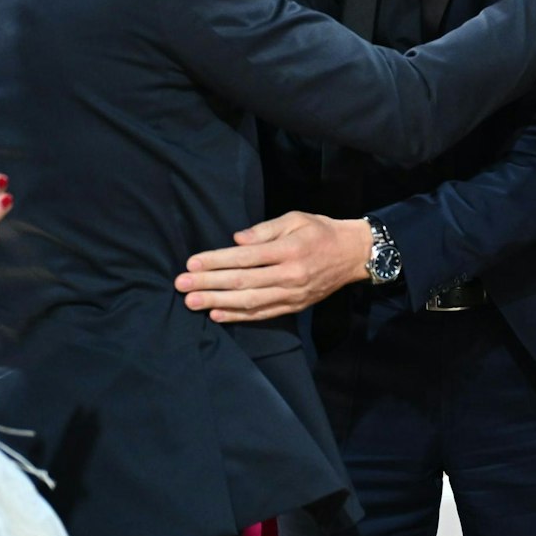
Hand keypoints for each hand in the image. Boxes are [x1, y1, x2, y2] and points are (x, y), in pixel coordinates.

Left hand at [176, 211, 372, 321]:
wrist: (354, 254)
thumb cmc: (321, 231)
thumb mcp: (295, 218)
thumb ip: (264, 229)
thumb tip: (236, 240)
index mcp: (289, 250)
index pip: (245, 258)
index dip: (217, 261)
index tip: (192, 262)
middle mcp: (290, 275)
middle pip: (243, 282)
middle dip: (209, 284)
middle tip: (182, 284)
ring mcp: (292, 294)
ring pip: (249, 302)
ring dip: (218, 302)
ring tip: (192, 302)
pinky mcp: (295, 306)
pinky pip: (263, 314)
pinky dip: (238, 316)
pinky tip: (217, 314)